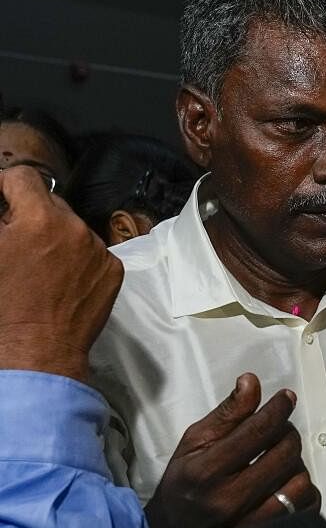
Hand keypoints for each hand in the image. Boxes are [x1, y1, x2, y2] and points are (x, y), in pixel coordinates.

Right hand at [0, 166, 122, 380]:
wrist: (36, 350)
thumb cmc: (3, 306)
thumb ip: (0, 222)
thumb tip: (4, 211)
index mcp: (40, 218)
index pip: (24, 178)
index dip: (6, 185)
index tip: (0, 197)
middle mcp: (76, 228)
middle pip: (51, 202)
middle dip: (31, 214)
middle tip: (15, 238)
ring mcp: (99, 249)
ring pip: (73, 228)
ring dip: (56, 236)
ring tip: (38, 263)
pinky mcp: (112, 271)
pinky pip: (92, 252)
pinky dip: (77, 258)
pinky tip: (60, 279)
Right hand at [144, 373, 320, 527]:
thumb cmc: (185, 483)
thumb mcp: (194, 443)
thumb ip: (226, 414)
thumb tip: (251, 382)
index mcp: (206, 471)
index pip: (258, 431)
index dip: (278, 408)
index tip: (286, 398)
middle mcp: (229, 500)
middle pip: (285, 453)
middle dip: (287, 434)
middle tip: (278, 433)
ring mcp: (250, 525)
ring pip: (300, 482)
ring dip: (297, 465)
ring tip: (281, 462)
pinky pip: (306, 509)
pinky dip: (305, 493)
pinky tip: (287, 485)